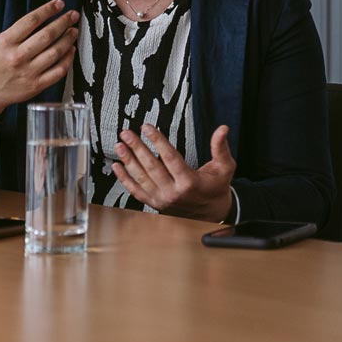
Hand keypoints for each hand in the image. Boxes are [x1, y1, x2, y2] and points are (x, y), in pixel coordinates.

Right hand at [0, 0, 79, 115]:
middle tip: (73, 14)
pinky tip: (71, 49)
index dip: (47, 10)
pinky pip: (57, 71)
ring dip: (68, 39)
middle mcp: (17, 57)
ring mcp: (28, 73)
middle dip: (63, 22)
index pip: (30, 21)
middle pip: (46, 36)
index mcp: (5, 43)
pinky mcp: (36, 85)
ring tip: (74, 30)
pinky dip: (68, 60)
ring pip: (54, 53)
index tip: (59, 4)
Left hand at [112, 123, 235, 220]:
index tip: (147, 127)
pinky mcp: (155, 204)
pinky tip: (117, 166)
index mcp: (189, 182)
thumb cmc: (217, 187)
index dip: (157, 140)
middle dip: (137, 147)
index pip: (169, 157)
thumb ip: (221, 147)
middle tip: (127, 133)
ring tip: (120, 145)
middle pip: (151, 166)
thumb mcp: (225, 167)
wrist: (212, 213)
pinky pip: (136, 191)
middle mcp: (173, 192)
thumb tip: (222, 129)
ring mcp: (162, 200)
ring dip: (128, 160)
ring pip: (141, 178)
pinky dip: (124, 179)